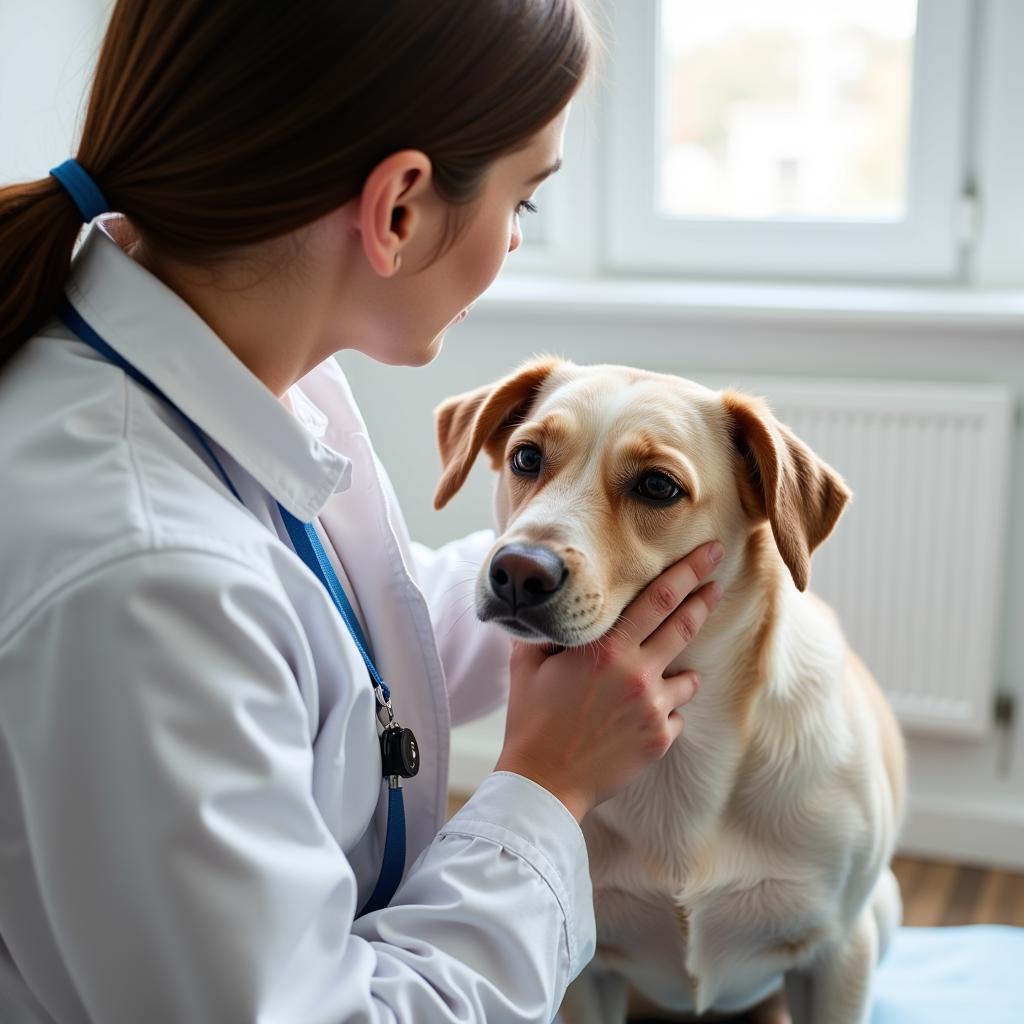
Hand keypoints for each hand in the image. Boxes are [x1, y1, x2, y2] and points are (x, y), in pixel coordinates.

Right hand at [494, 540, 724, 821]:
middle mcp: (637, 674)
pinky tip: (637, 718)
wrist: (544, 781)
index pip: (658, 599)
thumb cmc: (532, 721)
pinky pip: (675, 714)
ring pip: (688, 676)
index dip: (688, 572)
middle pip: (684, 625)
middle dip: (704, 598)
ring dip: (679, 669)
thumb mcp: (528, 665)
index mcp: (606, 650)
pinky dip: (663, 711)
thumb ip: (543, 633)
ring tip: (662, 675)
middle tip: (718, 579)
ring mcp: (653, 708)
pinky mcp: (660, 738)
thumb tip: (547, 608)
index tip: (709, 552)